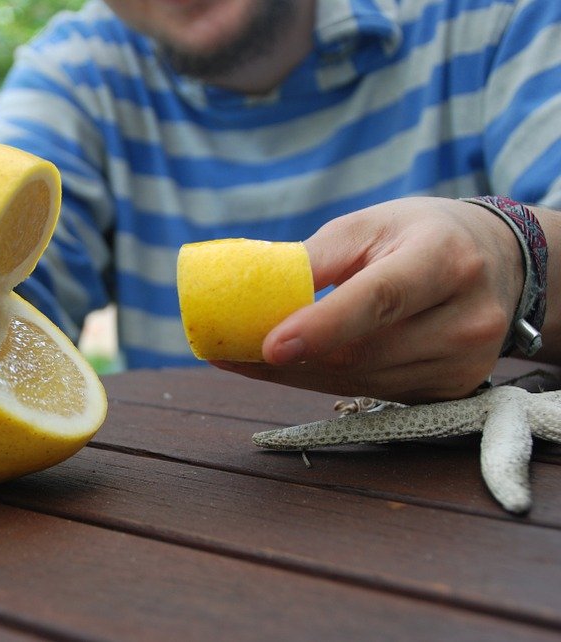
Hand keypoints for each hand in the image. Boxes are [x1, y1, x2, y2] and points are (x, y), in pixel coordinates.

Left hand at [215, 197, 522, 403]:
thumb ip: (313, 259)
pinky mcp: (454, 390)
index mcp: (444, 258)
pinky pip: (372, 393)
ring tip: (249, 354)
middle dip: (288, 356)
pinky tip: (293, 366)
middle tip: (228, 348)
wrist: (494, 264)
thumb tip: (249, 291)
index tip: (270, 345)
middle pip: (363, 351)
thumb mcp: (368, 226)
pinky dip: (324, 381)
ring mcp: (465, 361)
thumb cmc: (416, 236)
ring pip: (362, 380)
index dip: (322, 326)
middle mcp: (467, 316)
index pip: (380, 298)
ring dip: (298, 373)